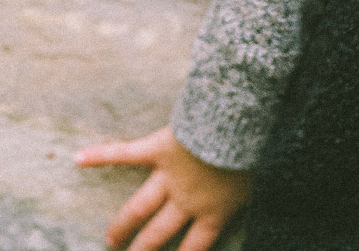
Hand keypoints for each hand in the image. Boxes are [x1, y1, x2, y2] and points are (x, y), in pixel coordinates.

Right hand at [76, 126, 253, 250]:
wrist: (240, 121)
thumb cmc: (257, 148)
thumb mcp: (263, 181)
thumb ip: (253, 195)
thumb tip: (280, 201)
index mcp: (214, 211)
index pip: (194, 248)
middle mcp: (187, 201)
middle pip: (158, 233)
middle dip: (143, 250)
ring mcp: (169, 177)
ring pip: (139, 208)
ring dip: (123, 224)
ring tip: (110, 239)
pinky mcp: (157, 148)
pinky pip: (125, 154)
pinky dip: (102, 156)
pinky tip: (79, 159)